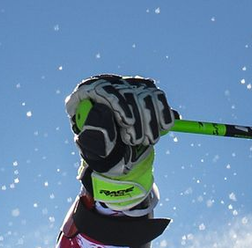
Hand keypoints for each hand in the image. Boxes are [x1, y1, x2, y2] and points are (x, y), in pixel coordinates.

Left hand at [65, 75, 175, 208]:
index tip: (128, 123)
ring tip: (147, 141)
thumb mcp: (93, 151)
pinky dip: (164, 114)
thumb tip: (102, 110)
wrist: (117, 156)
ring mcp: (128, 88)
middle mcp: (108, 86)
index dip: (119, 104)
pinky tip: (163, 128)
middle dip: (138, 121)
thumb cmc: (101, 152)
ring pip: (148, 94)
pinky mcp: (145, 93)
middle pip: (129, 92)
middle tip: (135, 142)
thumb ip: (93, 134)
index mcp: (87, 95)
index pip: (105, 89)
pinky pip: (159, 97)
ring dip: (152, 122)